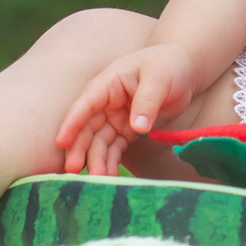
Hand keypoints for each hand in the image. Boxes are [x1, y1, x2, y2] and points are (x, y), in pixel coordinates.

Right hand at [55, 43, 206, 175]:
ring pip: (98, 141)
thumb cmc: (168, 66)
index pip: (86, 103)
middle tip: (74, 169)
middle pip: (87, 127)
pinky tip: (109, 177)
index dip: (72, 122)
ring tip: (97, 179)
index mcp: (109, 83)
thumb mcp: (158, 78)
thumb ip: (147, 101)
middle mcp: (106, 102)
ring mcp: (115, 117)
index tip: (61, 141)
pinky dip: (111, 161)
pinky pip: (114, 148)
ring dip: (95, 159)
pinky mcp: (126, 130)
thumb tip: (138, 127)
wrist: (184, 70)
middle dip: (79, 148)